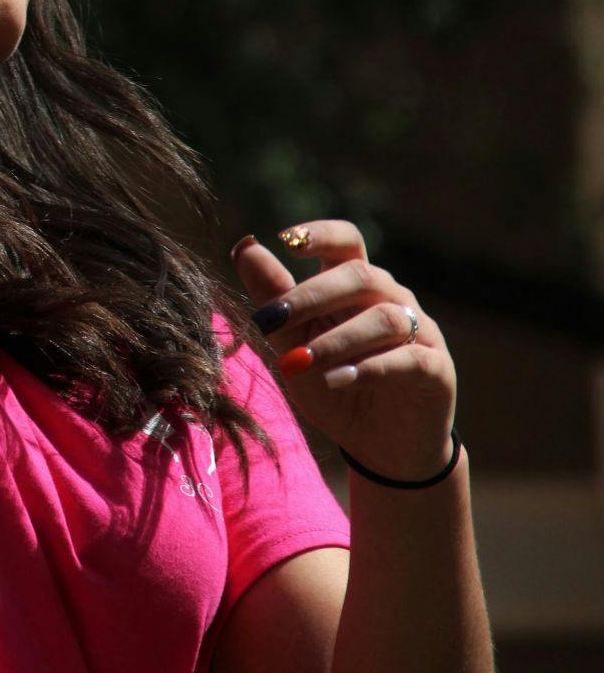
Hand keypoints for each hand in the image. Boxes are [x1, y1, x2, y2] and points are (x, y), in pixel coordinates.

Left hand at [232, 219, 456, 480]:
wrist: (380, 445)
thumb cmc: (333, 383)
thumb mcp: (293, 343)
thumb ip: (274, 298)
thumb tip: (245, 246)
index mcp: (354, 286)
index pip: (346, 241)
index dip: (320, 234)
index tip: (285, 239)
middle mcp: (391, 299)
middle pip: (360, 275)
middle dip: (312, 295)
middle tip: (272, 318)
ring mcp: (419, 332)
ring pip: (384, 318)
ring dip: (337, 339)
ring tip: (302, 362)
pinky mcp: (435, 369)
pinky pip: (408, 358)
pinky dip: (370, 367)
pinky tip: (338, 380)